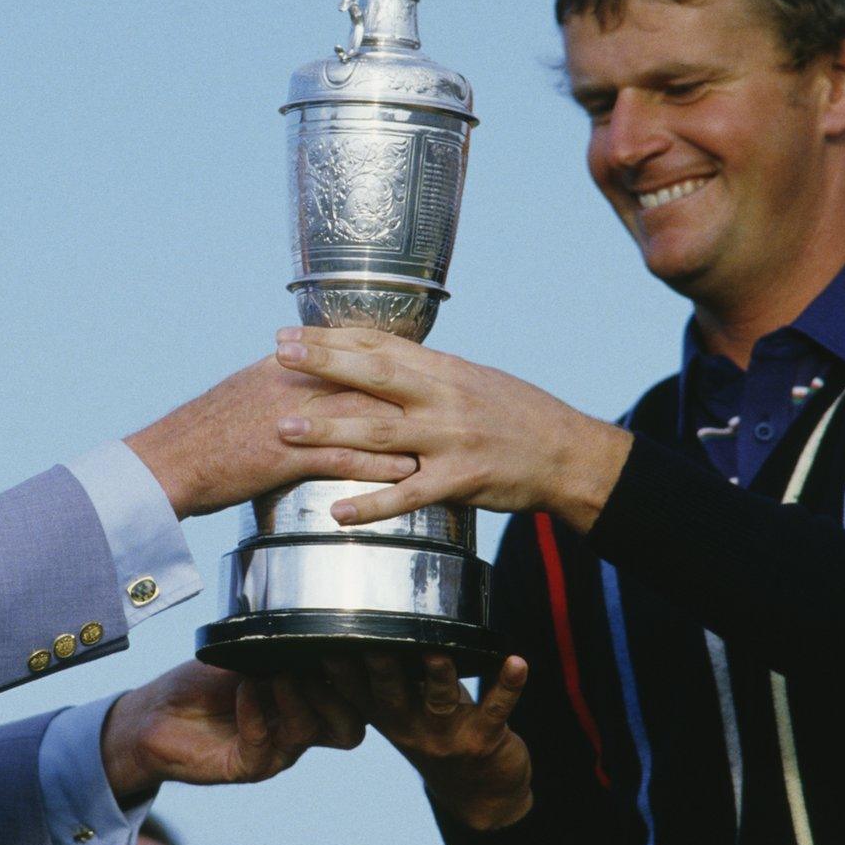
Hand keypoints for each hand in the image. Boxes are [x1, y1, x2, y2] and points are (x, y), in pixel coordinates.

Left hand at [100, 659, 364, 803]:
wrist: (154, 713)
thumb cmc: (202, 682)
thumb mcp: (246, 655)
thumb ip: (280, 649)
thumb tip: (312, 625)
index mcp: (306, 702)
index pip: (354, 700)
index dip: (360, 678)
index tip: (351, 644)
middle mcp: (297, 729)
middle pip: (349, 727)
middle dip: (343, 694)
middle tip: (326, 662)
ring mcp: (274, 751)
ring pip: (308, 731)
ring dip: (296, 696)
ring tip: (279, 673)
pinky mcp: (245, 766)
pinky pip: (263, 745)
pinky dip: (256, 712)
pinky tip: (245, 690)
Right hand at [126, 355, 415, 517]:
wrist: (167, 461)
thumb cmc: (202, 433)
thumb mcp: (245, 392)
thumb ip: (282, 381)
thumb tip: (309, 374)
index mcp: (284, 366)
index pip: (349, 351)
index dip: (391, 358)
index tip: (428, 363)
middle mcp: (293, 384)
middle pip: (367, 378)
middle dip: (412, 388)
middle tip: (452, 396)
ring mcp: (292, 419)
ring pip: (364, 416)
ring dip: (408, 427)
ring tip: (444, 438)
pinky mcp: (286, 455)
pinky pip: (344, 458)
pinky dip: (379, 465)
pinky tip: (409, 474)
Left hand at [270, 327, 633, 529]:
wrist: (567, 453)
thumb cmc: (516, 415)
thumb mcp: (472, 381)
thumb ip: (426, 374)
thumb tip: (380, 358)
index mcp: (444, 369)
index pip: (379, 345)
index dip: (331, 337)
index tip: (289, 332)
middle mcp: (444, 397)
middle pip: (373, 376)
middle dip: (322, 364)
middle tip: (277, 356)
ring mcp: (451, 439)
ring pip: (380, 433)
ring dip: (329, 432)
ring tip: (284, 429)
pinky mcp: (461, 480)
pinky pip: (408, 494)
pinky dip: (371, 504)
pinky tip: (336, 512)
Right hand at [324, 652, 532, 830]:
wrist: (483, 797)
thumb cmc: (440, 737)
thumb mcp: (405, 715)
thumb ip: (389, 680)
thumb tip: (372, 625)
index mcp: (389, 718)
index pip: (358, 693)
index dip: (340, 670)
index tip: (327, 641)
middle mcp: (411, 728)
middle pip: (393, 695)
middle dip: (383, 669)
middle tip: (375, 642)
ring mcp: (448, 736)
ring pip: (441, 700)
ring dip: (440, 675)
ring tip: (438, 653)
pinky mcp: (485, 739)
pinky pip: (496, 709)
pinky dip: (507, 685)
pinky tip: (516, 664)